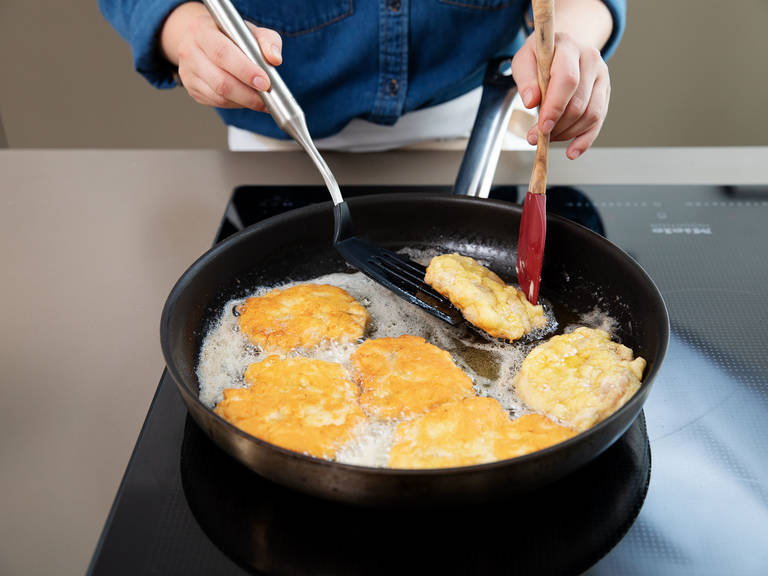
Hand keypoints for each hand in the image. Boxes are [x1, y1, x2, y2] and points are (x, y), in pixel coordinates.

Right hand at [159, 2, 281, 111]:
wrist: (200, 38)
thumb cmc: (228, 34)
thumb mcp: (249, 29)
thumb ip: (267, 40)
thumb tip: (275, 59)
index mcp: (203, 30)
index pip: (223, 53)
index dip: (245, 70)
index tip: (265, 82)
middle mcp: (190, 51)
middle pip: (220, 80)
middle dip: (248, 93)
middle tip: (267, 97)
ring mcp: (188, 72)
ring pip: (219, 95)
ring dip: (244, 101)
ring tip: (262, 101)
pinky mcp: (192, 88)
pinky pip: (217, 102)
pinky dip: (236, 103)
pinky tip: (247, 99)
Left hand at [512, 31, 609, 158]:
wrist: (561, 48)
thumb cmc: (539, 57)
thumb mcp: (523, 61)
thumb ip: (525, 79)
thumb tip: (531, 102)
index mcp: (568, 47)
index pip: (567, 80)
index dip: (555, 107)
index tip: (541, 127)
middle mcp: (590, 59)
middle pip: (579, 102)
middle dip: (557, 125)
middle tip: (536, 136)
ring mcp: (601, 76)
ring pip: (590, 114)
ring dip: (567, 133)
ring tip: (548, 137)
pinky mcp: (605, 92)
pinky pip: (598, 121)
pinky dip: (584, 140)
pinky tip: (572, 152)